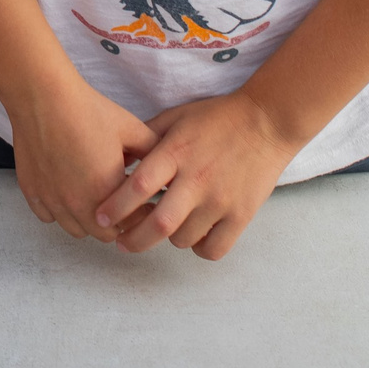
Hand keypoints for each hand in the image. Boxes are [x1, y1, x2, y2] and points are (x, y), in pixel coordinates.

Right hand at [7, 78, 160, 242]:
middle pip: (104, 235)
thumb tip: (168, 166)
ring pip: (74, 229)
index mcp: (107, 191)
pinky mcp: (32, 191)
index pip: (132, 224)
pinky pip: (47, 216)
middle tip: (120, 202)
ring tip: (93, 198)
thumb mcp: (131, 128)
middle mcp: (78, 203)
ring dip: (87, 220)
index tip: (143, 205)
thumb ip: (153, 151)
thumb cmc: (87, 110)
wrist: (44, 96)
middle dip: (116, 223)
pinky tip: (65, 191)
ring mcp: (52, 200)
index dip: (141, 216)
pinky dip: (58, 210)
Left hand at [94, 89, 296, 257]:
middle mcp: (197, 179)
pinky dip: (199, 248)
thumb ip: (146, 138)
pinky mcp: (242, 215)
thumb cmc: (216, 118)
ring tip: (165, 228)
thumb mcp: (176, 117)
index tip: (101, 217)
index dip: (115, 206)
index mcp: (176, 153)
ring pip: (183, 239)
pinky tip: (195, 234)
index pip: (139, 186)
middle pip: (158, 223)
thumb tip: (116, 159)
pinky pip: (213, 249)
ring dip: (168, 238)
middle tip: (121, 242)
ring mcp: (221, 200)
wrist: (267, 121)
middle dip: (132, 239)